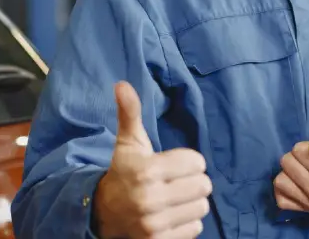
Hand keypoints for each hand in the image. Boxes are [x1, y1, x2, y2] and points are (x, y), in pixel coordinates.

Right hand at [93, 81, 212, 238]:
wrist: (104, 213)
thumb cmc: (124, 172)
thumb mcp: (128, 142)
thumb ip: (130, 113)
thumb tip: (122, 84)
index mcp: (146, 171)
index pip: (197, 162)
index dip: (189, 161)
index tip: (173, 164)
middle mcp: (150, 199)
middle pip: (204, 186)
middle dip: (193, 182)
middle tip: (177, 182)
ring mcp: (155, 224)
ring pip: (202, 208)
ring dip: (192, 203)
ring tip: (175, 199)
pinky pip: (195, 228)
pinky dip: (187, 222)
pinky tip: (172, 216)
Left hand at [273, 140, 308, 216]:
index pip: (300, 152)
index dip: (307, 145)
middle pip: (288, 163)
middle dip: (297, 155)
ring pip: (280, 181)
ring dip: (289, 171)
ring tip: (304, 169)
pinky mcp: (308, 210)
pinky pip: (281, 199)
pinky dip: (286, 188)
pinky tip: (297, 182)